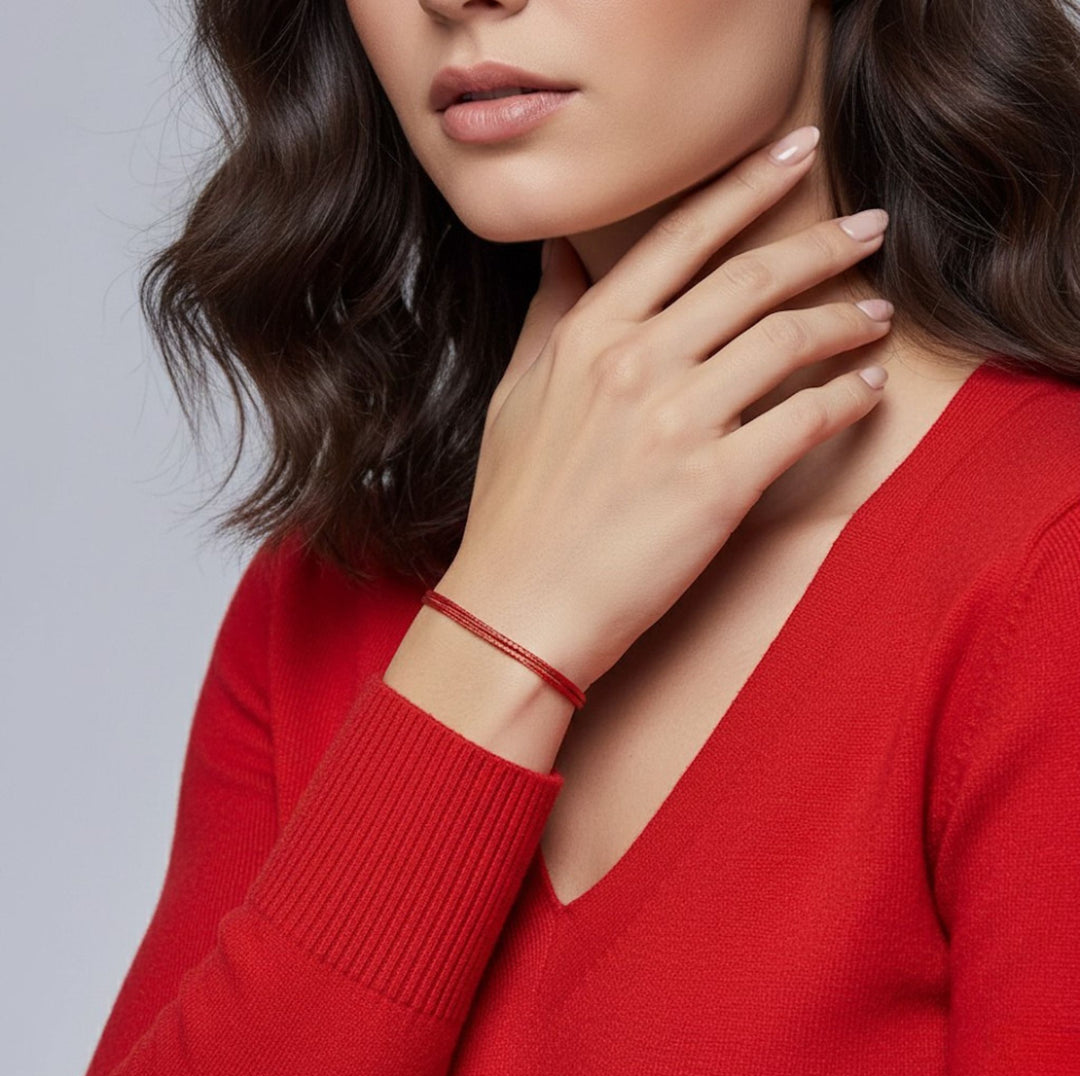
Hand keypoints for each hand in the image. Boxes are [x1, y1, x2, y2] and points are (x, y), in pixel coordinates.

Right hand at [438, 129, 891, 691]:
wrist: (520, 604)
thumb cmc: (516, 506)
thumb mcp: (516, 396)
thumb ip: (548, 318)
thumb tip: (559, 257)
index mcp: (588, 337)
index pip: (680, 237)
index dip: (746, 185)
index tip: (795, 154)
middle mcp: (636, 364)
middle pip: (751, 277)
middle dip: (824, 242)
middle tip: (871, 228)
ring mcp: (678, 422)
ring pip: (788, 339)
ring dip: (847, 320)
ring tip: (876, 317)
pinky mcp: (718, 484)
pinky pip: (805, 419)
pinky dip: (848, 397)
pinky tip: (868, 388)